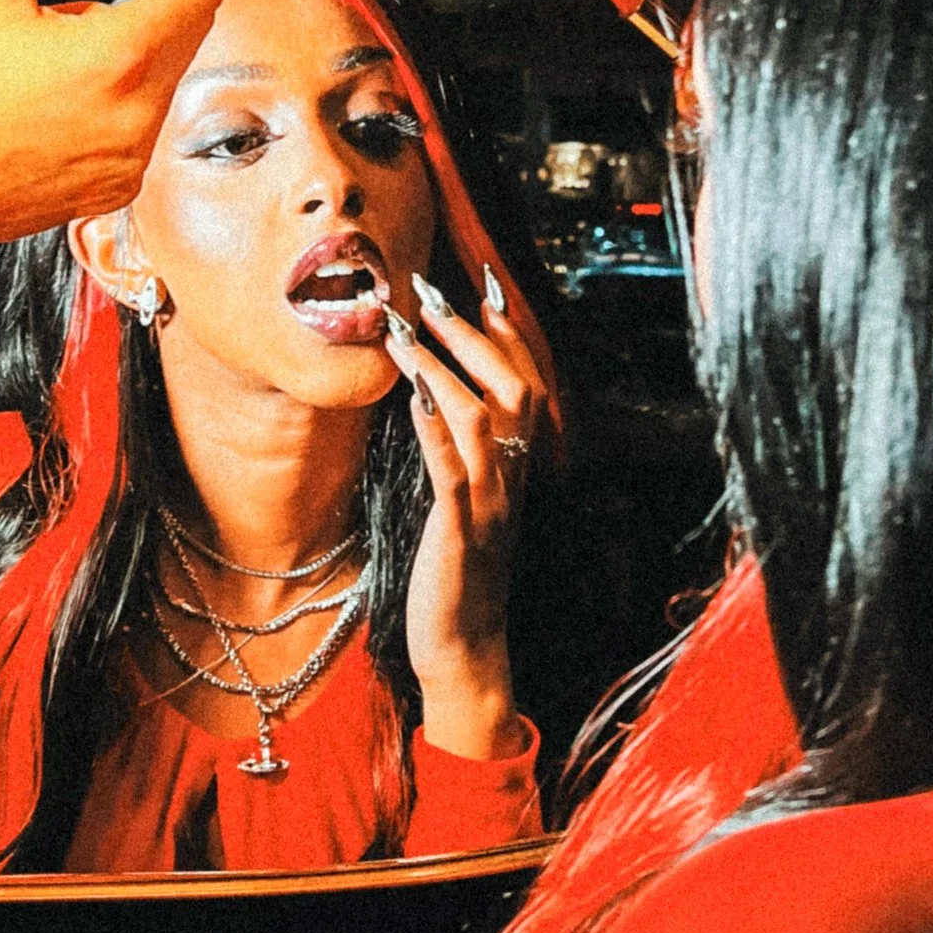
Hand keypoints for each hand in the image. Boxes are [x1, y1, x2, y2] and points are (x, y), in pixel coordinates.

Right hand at [0, 0, 220, 292]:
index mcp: (114, 63)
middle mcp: (134, 119)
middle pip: (187, 26)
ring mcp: (128, 160)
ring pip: (163, 69)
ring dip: (131, 29)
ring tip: (58, 26)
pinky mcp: (114, 185)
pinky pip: (140, 115)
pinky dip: (117, 81)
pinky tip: (58, 77)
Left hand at [385, 272, 547, 761]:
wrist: (464, 646)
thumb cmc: (453, 574)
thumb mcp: (463, 503)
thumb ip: (456, 454)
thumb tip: (428, 398)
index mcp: (516, 468)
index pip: (526, 383)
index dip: (506, 333)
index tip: (481, 285)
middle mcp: (513, 478)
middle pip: (512, 387)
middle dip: (471, 334)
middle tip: (430, 293)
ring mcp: (490, 504)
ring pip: (484, 418)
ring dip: (445, 368)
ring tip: (407, 332)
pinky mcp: (459, 531)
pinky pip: (454, 470)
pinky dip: (435, 429)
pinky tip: (412, 396)